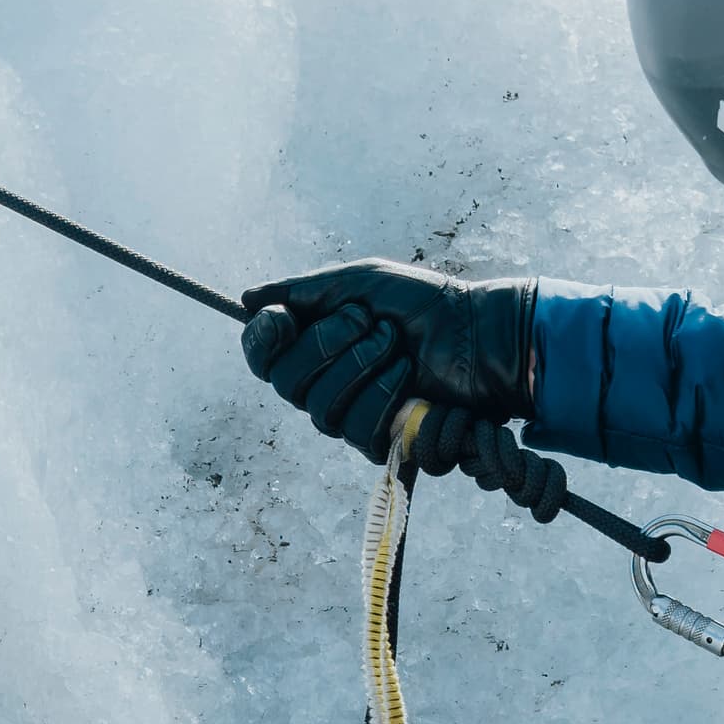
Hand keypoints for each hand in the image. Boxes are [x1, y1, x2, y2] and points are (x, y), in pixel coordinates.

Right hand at [243, 260, 537, 474]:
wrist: (477, 332)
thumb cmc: (423, 303)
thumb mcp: (360, 282)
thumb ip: (302, 291)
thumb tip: (246, 300)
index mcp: (311, 343)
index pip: (261, 357)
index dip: (263, 341)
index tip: (283, 318)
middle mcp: (322, 385)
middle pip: (285, 384)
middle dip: (327, 345)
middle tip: (370, 322)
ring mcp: (349, 417)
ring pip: (320, 410)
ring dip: (362, 367)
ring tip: (397, 345)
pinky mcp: (381, 442)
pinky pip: (357, 431)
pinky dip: (385, 396)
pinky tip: (410, 377)